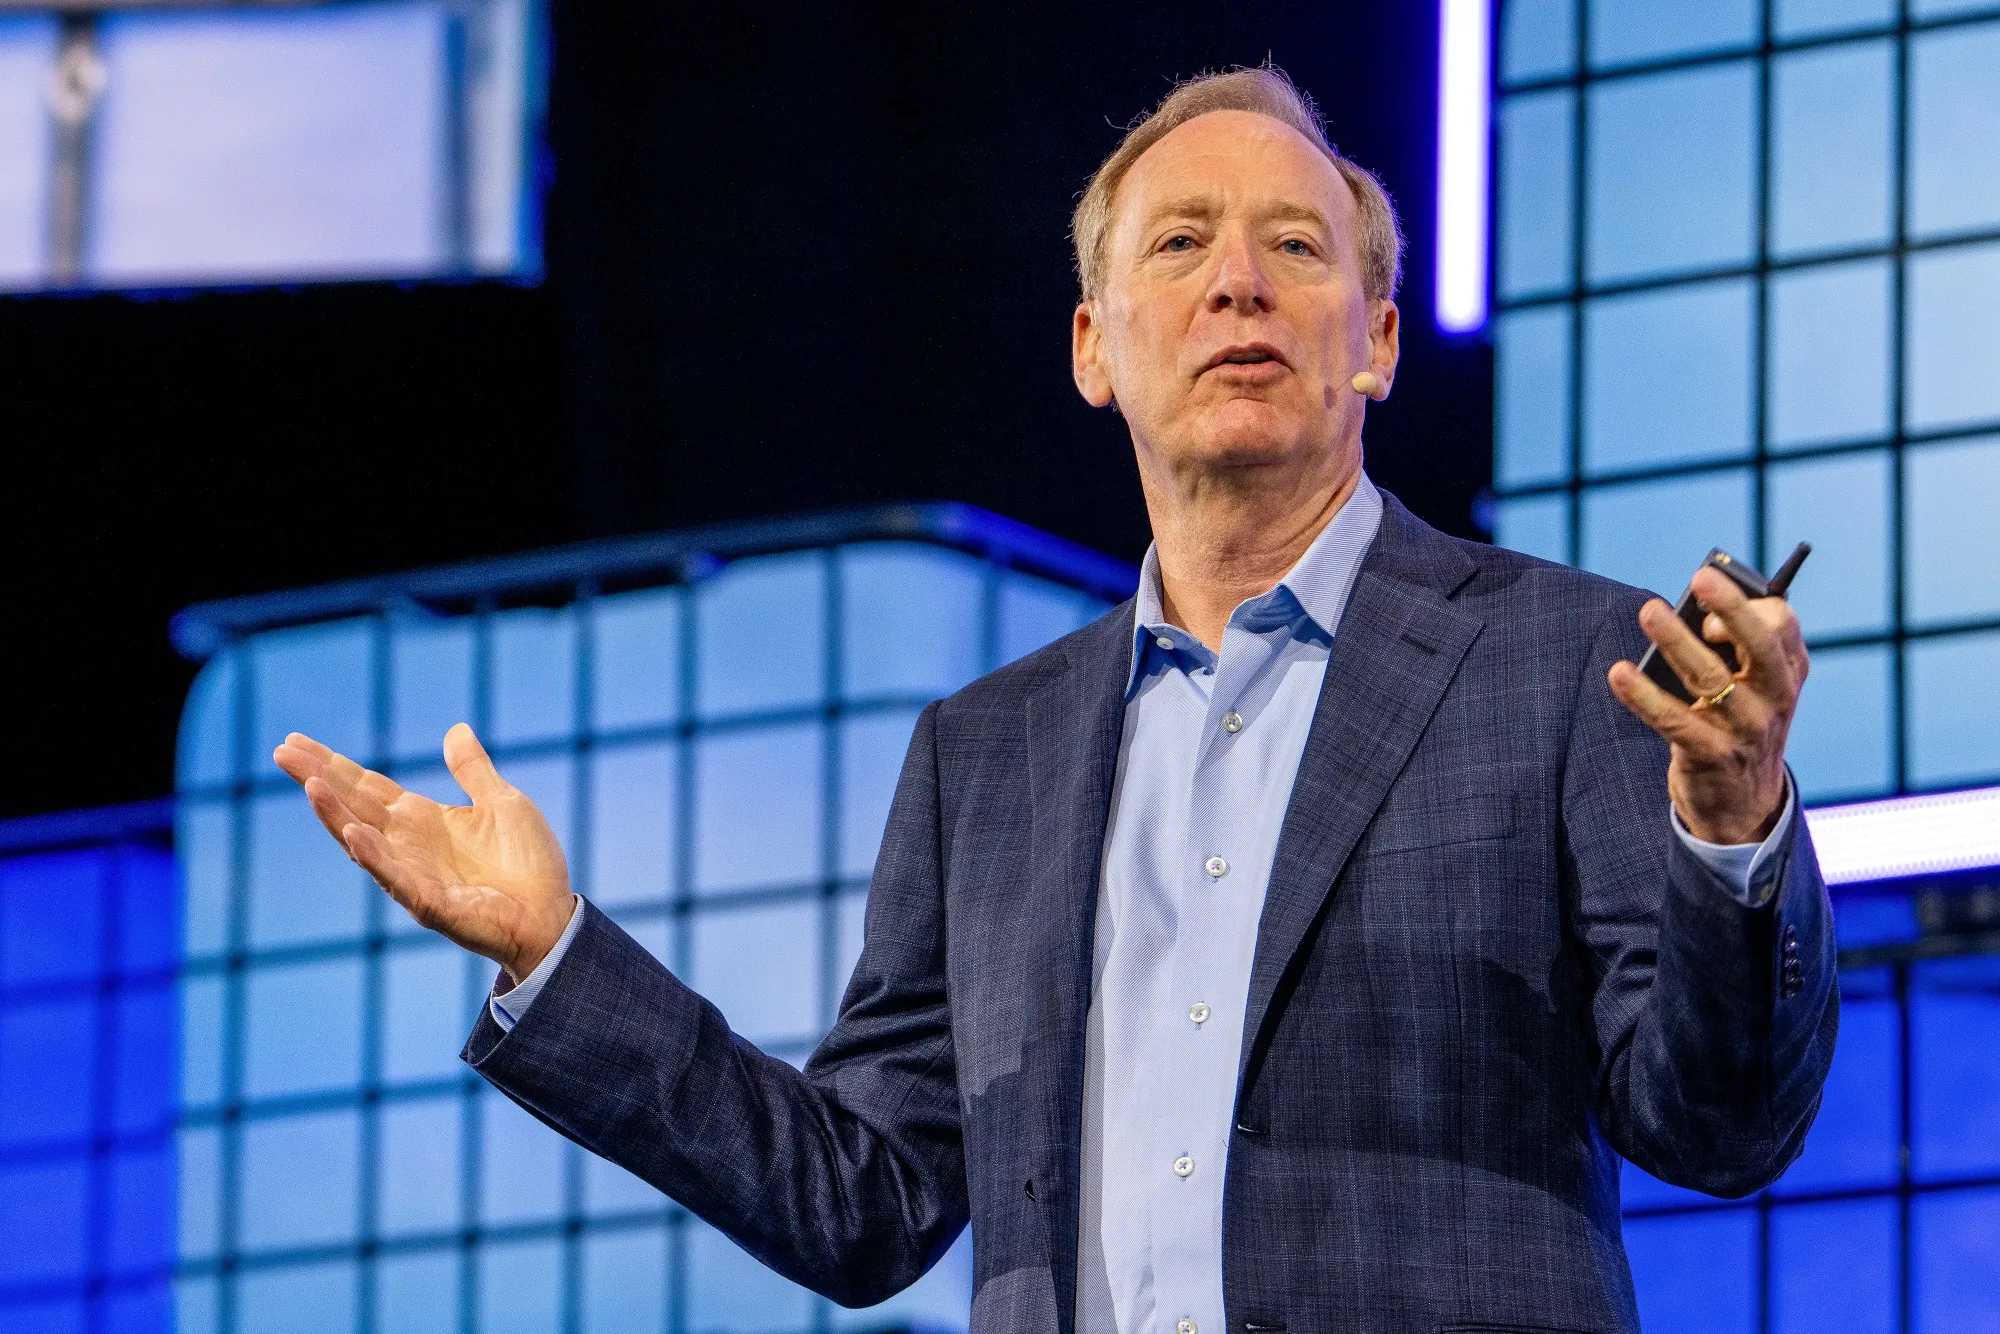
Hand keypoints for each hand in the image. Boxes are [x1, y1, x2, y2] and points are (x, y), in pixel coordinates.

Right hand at [273, 723, 574, 983]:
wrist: (553, 916)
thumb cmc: (528, 865)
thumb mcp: (504, 803)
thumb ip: (473, 771)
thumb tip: (456, 730)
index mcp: (423, 821)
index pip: (367, 787)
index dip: (333, 765)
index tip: (296, 741)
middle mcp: (408, 847)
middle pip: (354, 807)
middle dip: (319, 780)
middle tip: (282, 752)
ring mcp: (414, 876)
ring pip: (364, 841)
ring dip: (336, 815)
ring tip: (310, 785)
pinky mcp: (432, 905)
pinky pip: (397, 879)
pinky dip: (375, 857)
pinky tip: (354, 834)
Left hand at [1607, 567, 1809, 845]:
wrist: (1744, 803)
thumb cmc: (1738, 722)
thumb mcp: (1751, 686)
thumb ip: (1730, 649)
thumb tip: (1684, 615)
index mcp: (1788, 671)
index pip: (1781, 625)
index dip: (1747, 605)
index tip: (1709, 590)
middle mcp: (1775, 697)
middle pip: (1759, 645)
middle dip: (1731, 608)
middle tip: (1700, 577)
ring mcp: (1746, 728)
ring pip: (1710, 678)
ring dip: (1676, 640)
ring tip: (1649, 611)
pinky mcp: (1713, 755)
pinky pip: (1674, 721)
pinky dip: (1644, 696)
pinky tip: (1619, 673)